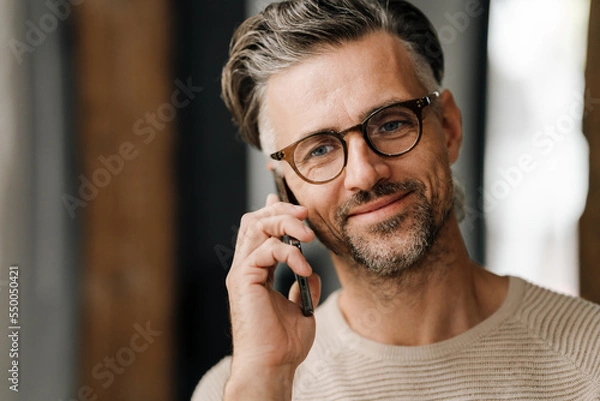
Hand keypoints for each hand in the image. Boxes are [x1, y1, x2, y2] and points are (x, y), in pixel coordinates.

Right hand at [224, 194, 321, 399]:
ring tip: (308, 235)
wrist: (272, 365)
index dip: (274, 213)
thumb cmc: (283, 344)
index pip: (259, 231)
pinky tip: (303, 267)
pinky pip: (265, 249)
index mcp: (255, 272)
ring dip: (285, 223)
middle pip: (254, 220)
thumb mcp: (301, 307)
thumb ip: (303, 283)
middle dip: (280, 211)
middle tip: (304, 215)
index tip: (295, 206)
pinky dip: (289, 252)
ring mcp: (242, 271)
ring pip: (256, 226)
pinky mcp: (243, 278)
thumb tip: (311, 269)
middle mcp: (245, 267)